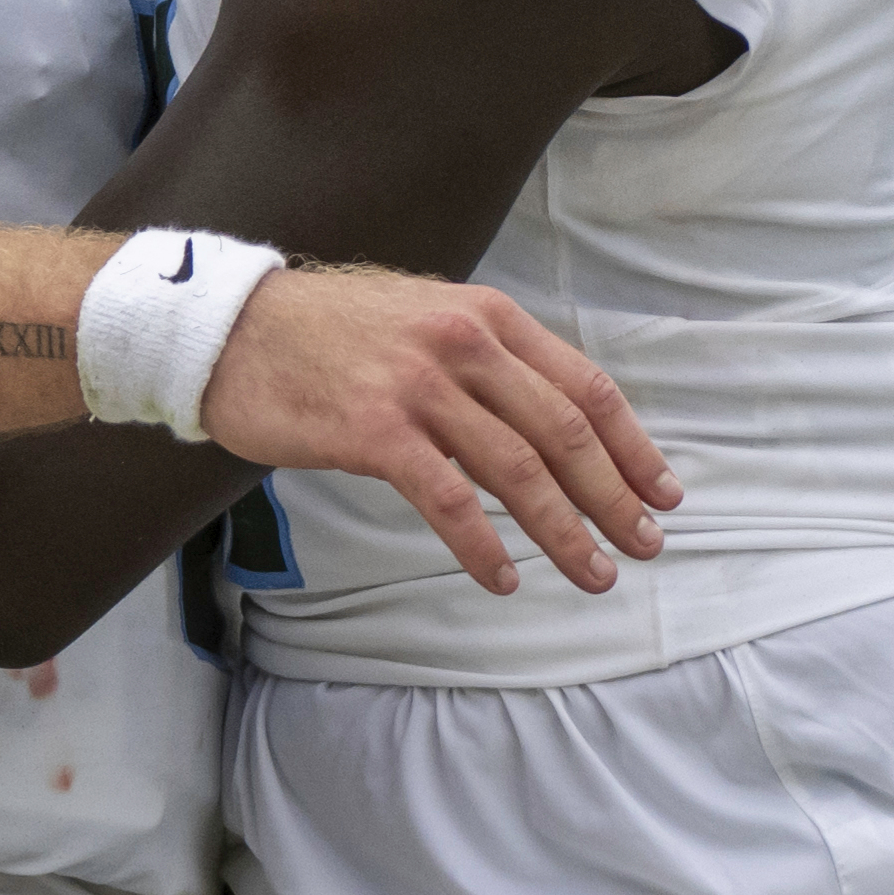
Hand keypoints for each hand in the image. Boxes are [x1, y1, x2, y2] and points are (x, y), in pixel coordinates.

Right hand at [199, 267, 678, 596]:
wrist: (230, 330)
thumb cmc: (326, 332)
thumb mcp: (422, 319)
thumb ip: (484, 361)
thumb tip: (547, 425)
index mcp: (484, 316)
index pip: (584, 385)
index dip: (632, 445)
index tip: (663, 491)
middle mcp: (462, 343)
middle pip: (564, 431)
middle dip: (614, 496)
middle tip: (645, 545)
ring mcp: (419, 386)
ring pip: (517, 470)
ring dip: (565, 531)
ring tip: (593, 574)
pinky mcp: (375, 431)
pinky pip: (448, 499)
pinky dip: (484, 546)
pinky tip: (504, 578)